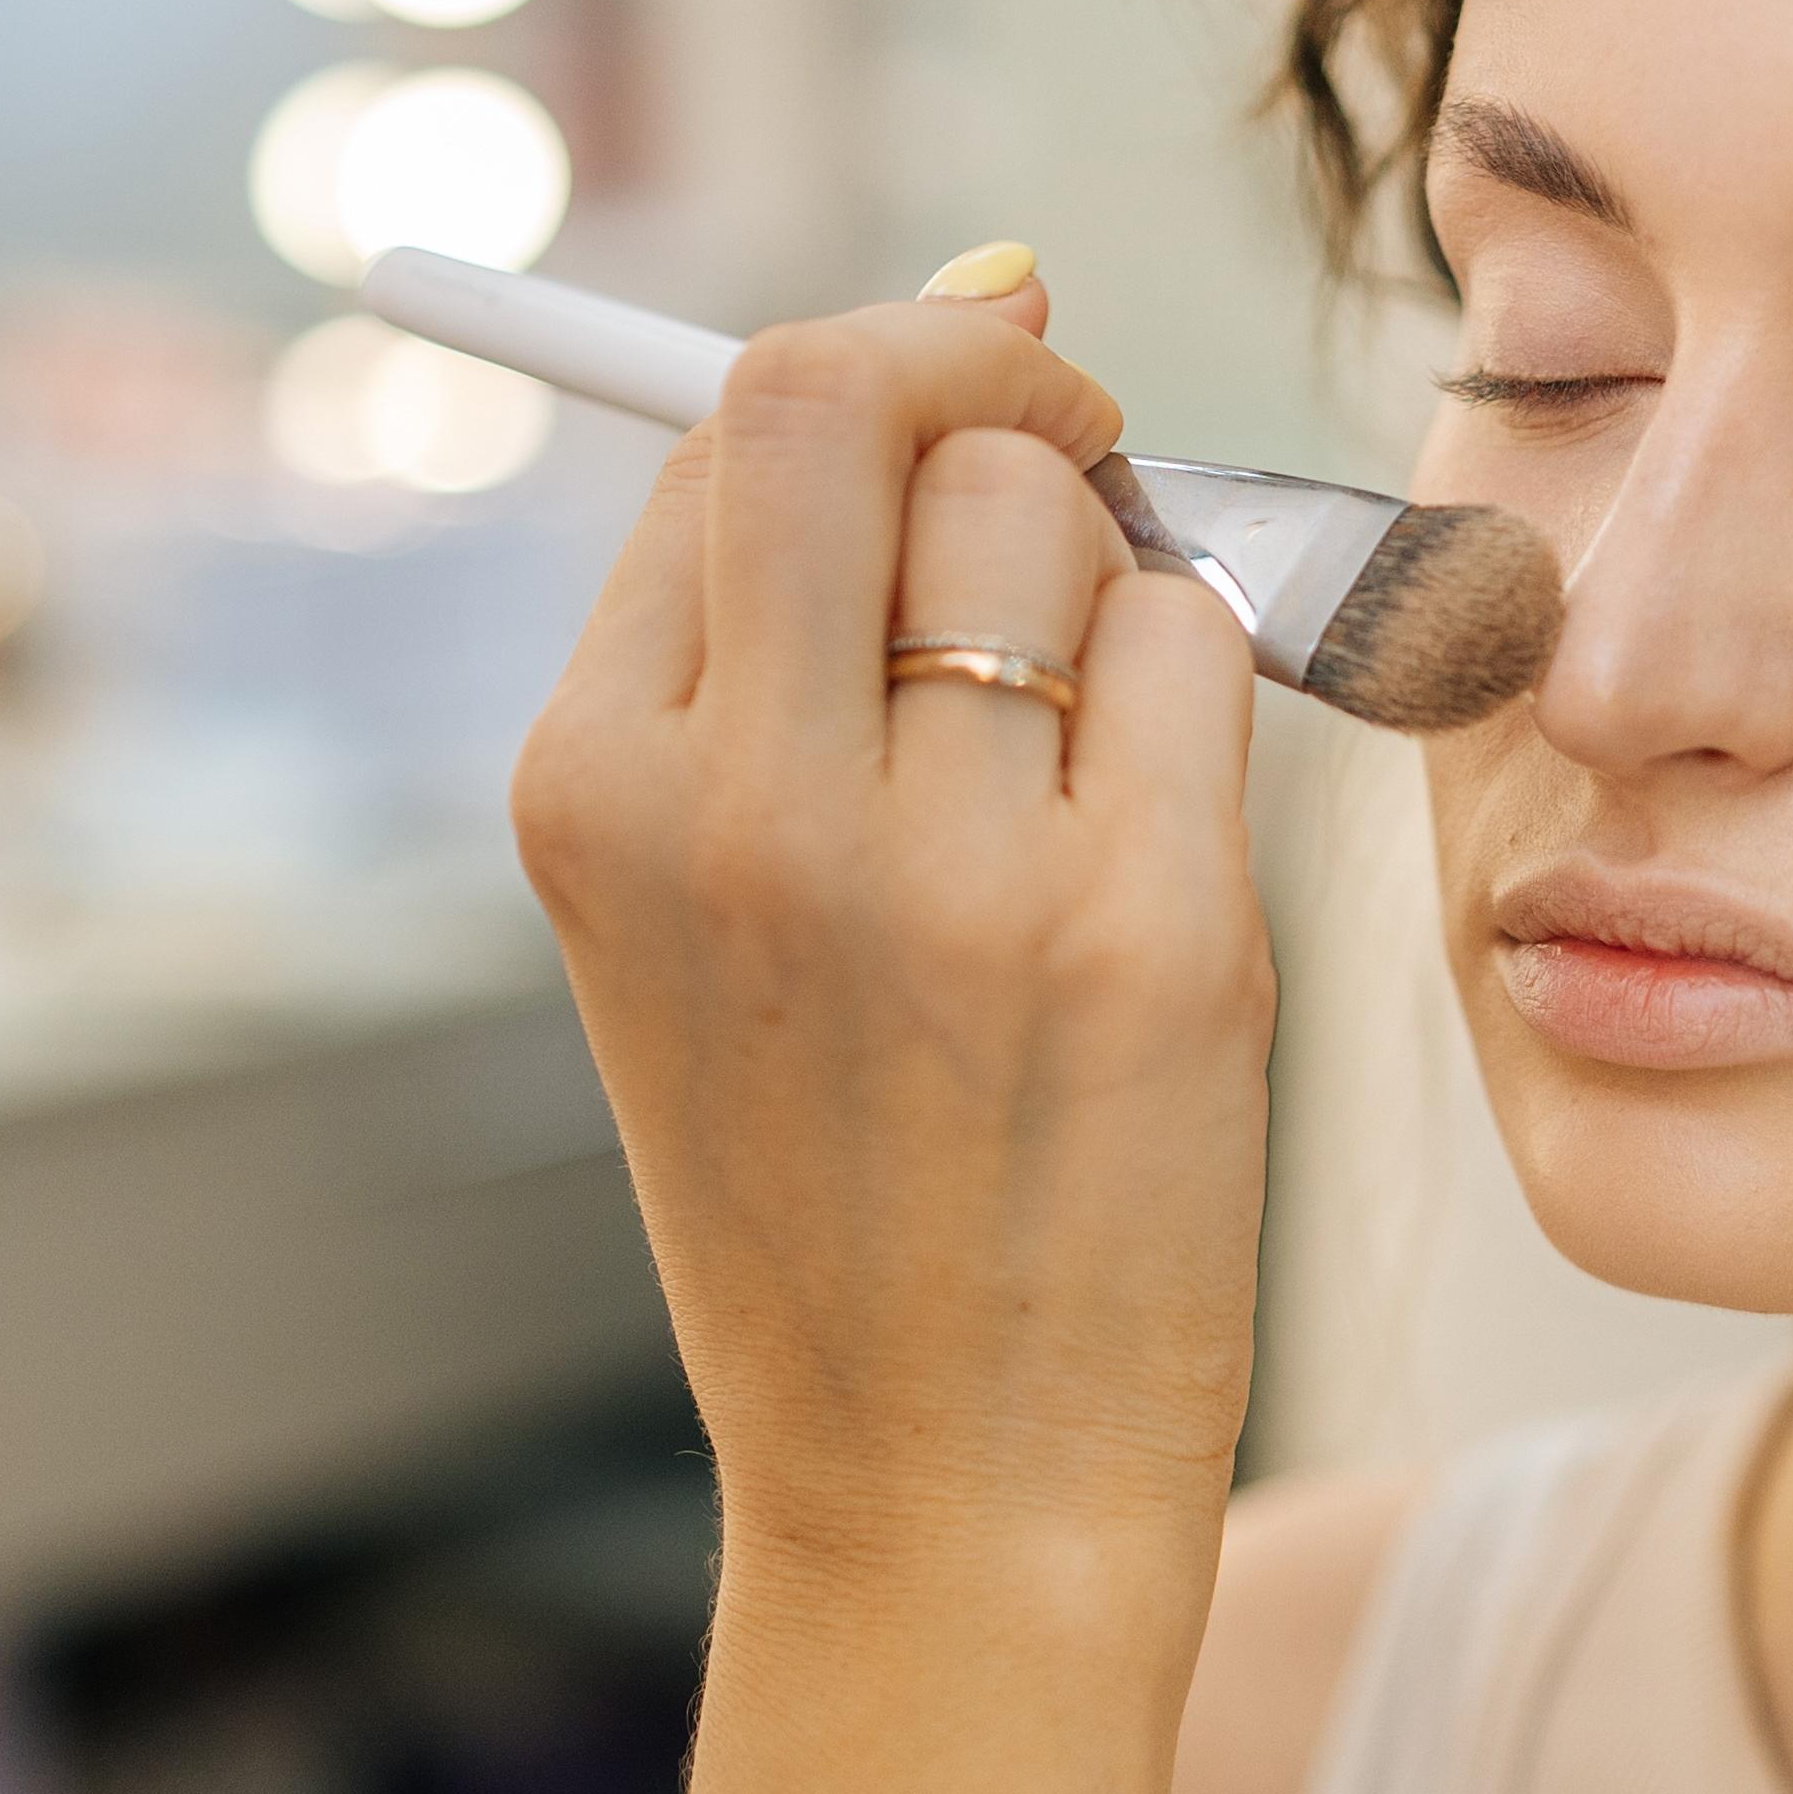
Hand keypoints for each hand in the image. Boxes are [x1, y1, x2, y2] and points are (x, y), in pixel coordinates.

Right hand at [511, 252, 1272, 1588]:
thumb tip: (987, 300)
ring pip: (1053, 514)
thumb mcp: (689, 910)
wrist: (938, 1493)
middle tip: (1060, 447)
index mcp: (591, 788)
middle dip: (988, 373)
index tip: (960, 396)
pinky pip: (1200, 650)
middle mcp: (743, 812)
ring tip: (1080, 741)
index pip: (728, 423)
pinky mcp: (1147, 932)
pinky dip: (1201, 695)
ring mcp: (945, 872)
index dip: (875, 368)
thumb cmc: (832, 1181)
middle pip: (855, 394)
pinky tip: (1152, 833)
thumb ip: (768, 633)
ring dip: (1102, 570)